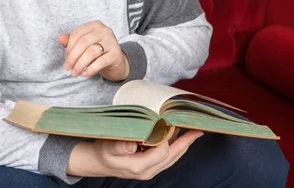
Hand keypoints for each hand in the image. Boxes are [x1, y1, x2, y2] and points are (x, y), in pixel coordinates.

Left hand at [59, 20, 129, 80]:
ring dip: (80, 64)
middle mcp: (104, 30)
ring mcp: (112, 41)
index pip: (77, 34)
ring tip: (75, 72)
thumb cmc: (97, 52)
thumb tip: (60, 38)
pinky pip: (101, 61)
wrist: (115, 63)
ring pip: (91, 52)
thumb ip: (71, 41)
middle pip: (83, 43)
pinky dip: (91, 69)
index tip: (66, 58)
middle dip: (73, 57)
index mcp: (95, 25)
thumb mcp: (83, 46)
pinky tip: (85, 74)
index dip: (69, 47)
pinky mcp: (116, 53)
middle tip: (68, 68)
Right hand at [67, 130, 203, 178]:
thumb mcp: (106, 146)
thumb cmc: (102, 152)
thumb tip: (132, 144)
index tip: (169, 123)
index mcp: (139, 166)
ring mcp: (149, 170)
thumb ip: (119, 146)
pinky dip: (175, 148)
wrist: (96, 162)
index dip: (167, 137)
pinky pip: (167, 159)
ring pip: (172, 158)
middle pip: (172, 156)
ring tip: (193, 133)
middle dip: (185, 143)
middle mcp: (147, 171)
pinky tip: (178, 138)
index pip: (162, 151)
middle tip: (197, 130)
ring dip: (183, 145)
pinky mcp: (149, 167)